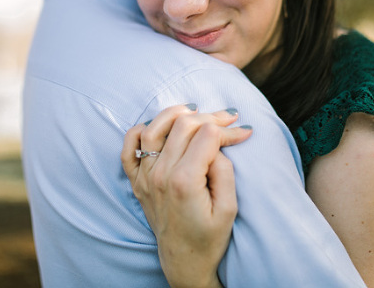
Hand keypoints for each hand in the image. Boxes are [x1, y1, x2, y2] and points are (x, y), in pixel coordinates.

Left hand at [121, 104, 252, 287]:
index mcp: (184, 181)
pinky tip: (159, 127)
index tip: (244, 131)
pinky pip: (129, 147)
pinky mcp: (137, 181)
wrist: (184, 262)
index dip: (228, 129)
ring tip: (194, 111)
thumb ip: (224, 170)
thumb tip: (217, 143)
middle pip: (183, 124)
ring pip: (154, 128)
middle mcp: (160, 175)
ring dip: (175, 113)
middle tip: (228, 118)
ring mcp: (145, 177)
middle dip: (210, 116)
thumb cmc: (209, 238)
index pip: (207, 135)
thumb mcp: (229, 208)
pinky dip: (141, 130)